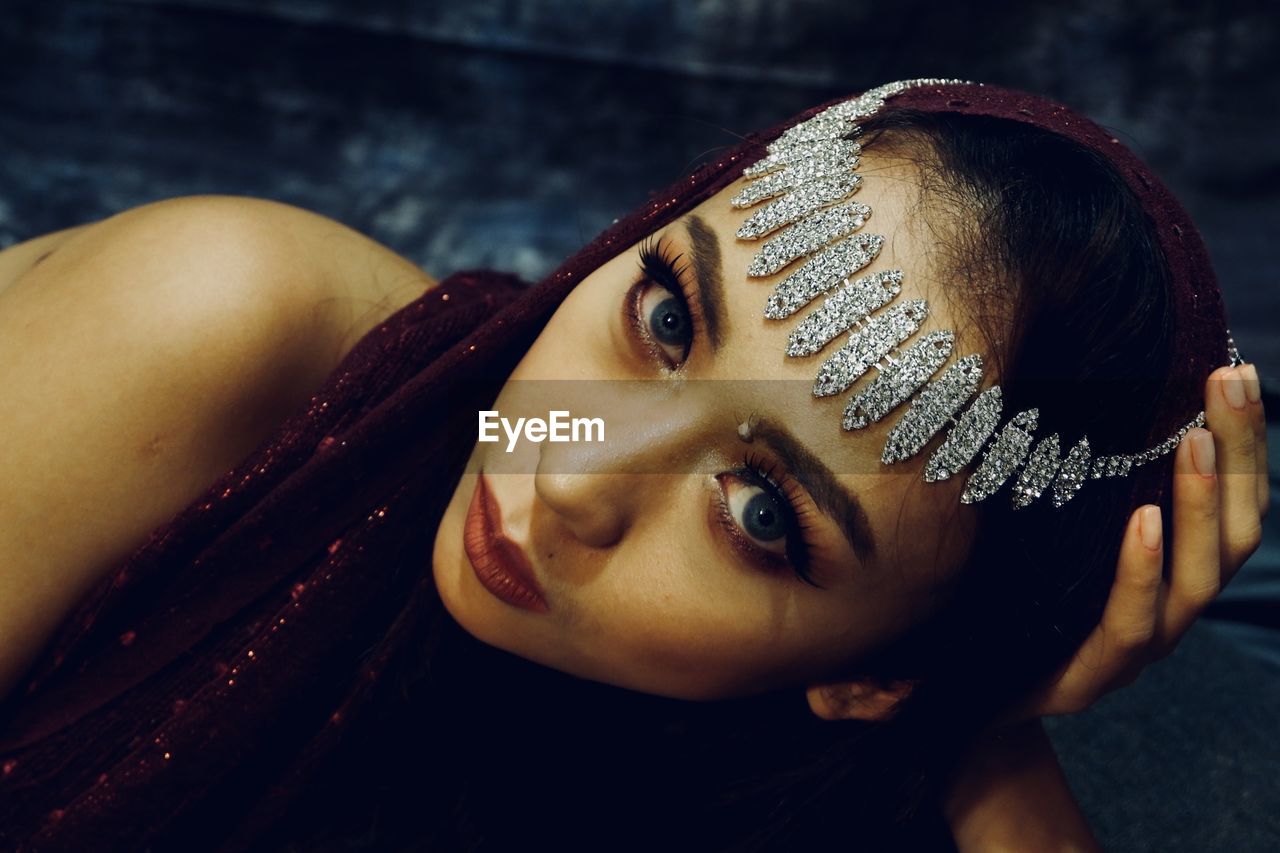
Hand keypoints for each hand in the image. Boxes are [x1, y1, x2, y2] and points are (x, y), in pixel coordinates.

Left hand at [1008, 363, 1268, 720]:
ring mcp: (1136, 649)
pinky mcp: (1088, 678)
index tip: (1232, 370)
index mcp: (1169, 571)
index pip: (1233, 505)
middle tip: (1227, 380)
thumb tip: (1069, 374)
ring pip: (1197, 580)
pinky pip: (1130, 625)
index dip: (1244, 444)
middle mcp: (1168, 609)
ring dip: (1202, 504)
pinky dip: (1141, 571)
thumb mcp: (1044, 524)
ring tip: (1195, 440)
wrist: (957, 690)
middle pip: (1233, 535)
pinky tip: (1144, 520)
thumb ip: (1070, 471)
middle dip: (1239, 455)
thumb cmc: (1005, 596)